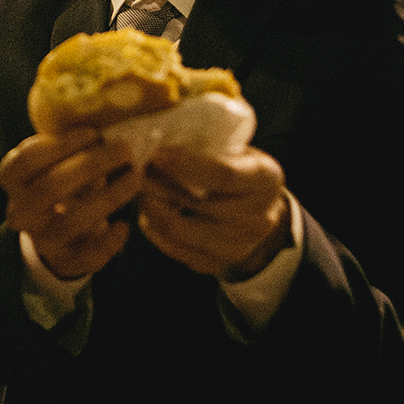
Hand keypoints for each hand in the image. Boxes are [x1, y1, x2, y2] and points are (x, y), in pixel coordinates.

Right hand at [0, 128, 140, 279]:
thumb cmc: (61, 183)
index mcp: (12, 179)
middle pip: (50, 187)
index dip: (60, 145)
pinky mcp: (65, 262)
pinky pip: (87, 255)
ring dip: (109, 197)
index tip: (93, 132)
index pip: (27, 160)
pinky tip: (124, 224)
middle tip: (124, 150)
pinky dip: (109, 241)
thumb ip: (73, 144)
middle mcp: (20, 210)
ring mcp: (41, 239)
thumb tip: (112, 120)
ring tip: (135, 178)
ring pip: (71, 221)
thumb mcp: (56, 161)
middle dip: (91, 165)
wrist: (53, 236)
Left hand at [139, 145, 289, 281]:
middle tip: (136, 170)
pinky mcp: (215, 265)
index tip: (157, 154)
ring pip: (179, 230)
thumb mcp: (237, 150)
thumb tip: (156, 138)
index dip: (186, 164)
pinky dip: (153, 228)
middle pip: (196, 205)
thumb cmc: (241, 171)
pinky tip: (148, 210)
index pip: (224, 174)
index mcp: (266, 179)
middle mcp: (258, 217)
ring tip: (139, 189)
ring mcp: (238, 246)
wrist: (262, 216)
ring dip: (151, 207)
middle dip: (159, 185)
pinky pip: (173, 248)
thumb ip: (207, 146)